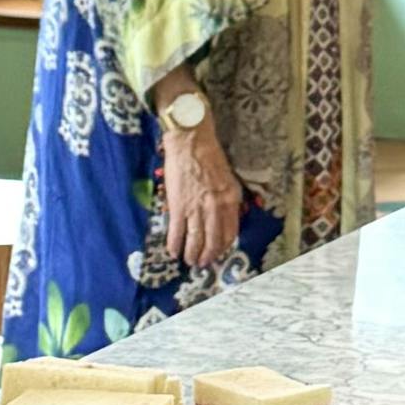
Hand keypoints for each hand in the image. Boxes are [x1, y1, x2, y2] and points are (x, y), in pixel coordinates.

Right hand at [158, 117, 243, 274]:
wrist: (190, 141)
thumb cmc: (209, 154)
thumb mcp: (227, 178)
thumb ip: (226, 198)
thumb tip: (222, 216)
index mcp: (231, 200)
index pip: (230, 232)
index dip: (223, 246)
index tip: (219, 252)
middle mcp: (216, 208)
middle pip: (213, 240)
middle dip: (208, 255)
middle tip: (202, 263)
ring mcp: (196, 209)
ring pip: (195, 240)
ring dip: (192, 254)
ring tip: (189, 261)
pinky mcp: (178, 207)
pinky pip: (177, 232)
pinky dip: (175, 244)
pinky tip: (173, 251)